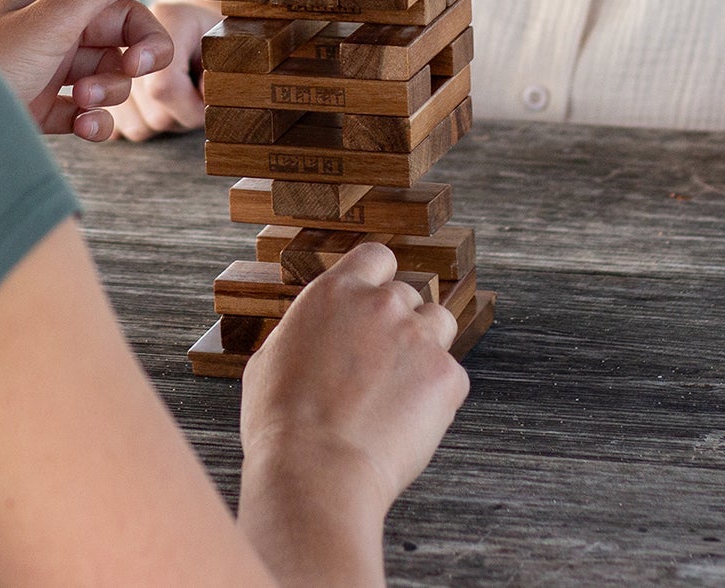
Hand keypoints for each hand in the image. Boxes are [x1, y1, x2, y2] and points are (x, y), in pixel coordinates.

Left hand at [0, 0, 197, 141]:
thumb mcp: (51, 20)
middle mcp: (50, 22)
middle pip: (121, 21)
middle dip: (139, 45)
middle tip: (140, 66)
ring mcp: (47, 64)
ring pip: (109, 66)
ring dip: (111, 87)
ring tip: (86, 102)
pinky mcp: (43, 105)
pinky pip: (89, 106)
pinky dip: (95, 118)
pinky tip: (83, 127)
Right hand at [239, 242, 468, 518]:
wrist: (316, 469)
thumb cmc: (281, 421)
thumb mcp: (272, 355)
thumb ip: (306, 330)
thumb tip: (314, 335)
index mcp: (336, 291)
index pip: (376, 257)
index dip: (378, 278)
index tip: (375, 299)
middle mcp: (382, 304)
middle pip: (408, 295)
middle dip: (397, 323)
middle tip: (380, 364)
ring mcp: (418, 337)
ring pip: (439, 325)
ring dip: (424, 347)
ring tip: (400, 388)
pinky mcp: (446, 377)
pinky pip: (452, 376)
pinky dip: (437, 395)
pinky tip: (408, 420)